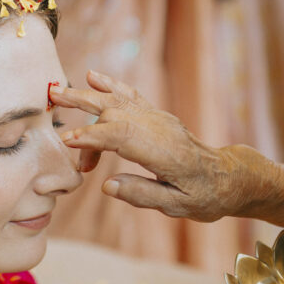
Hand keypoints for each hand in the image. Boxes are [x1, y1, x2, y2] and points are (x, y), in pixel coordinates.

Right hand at [51, 70, 246, 222]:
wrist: (228, 176)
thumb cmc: (205, 196)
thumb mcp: (178, 207)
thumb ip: (143, 195)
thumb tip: (107, 186)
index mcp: (166, 154)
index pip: (123, 137)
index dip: (93, 137)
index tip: (67, 141)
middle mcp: (161, 129)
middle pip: (116, 115)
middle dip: (84, 119)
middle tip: (55, 119)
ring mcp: (159, 119)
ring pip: (119, 100)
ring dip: (87, 96)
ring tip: (57, 92)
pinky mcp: (157, 116)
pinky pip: (130, 96)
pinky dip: (109, 85)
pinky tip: (92, 76)